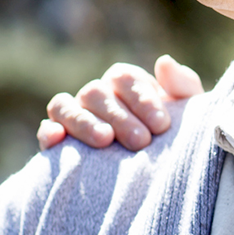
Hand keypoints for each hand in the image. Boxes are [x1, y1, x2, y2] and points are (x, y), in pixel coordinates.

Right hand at [36, 54, 203, 150]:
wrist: (156, 172)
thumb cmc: (173, 135)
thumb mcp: (186, 112)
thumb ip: (182, 86)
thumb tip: (163, 62)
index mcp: (124, 82)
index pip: (125, 77)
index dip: (142, 98)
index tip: (162, 125)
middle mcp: (96, 95)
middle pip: (96, 93)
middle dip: (120, 117)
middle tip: (141, 142)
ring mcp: (74, 115)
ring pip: (65, 106)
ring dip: (84, 122)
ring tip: (105, 141)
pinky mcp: (57, 140)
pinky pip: (46, 130)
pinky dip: (49, 132)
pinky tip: (57, 140)